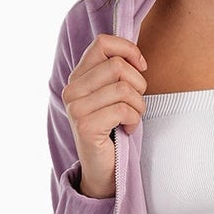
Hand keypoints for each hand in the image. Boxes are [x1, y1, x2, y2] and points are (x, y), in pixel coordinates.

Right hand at [62, 33, 149, 198]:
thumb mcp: (113, 95)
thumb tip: (137, 57)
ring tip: (133, 118)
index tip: (141, 67)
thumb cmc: (113, 129)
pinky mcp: (86, 126)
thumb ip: (117, 72)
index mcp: (78, 77)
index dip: (128, 50)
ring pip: (124, 89)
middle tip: (136, 102)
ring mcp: (76, 108)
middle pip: (117, 66)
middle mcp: (72, 90)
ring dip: (139, 105)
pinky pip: (123, 110)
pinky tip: (128, 129)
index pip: (102, 43)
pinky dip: (134, 121)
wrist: (102, 170)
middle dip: (138, 84)